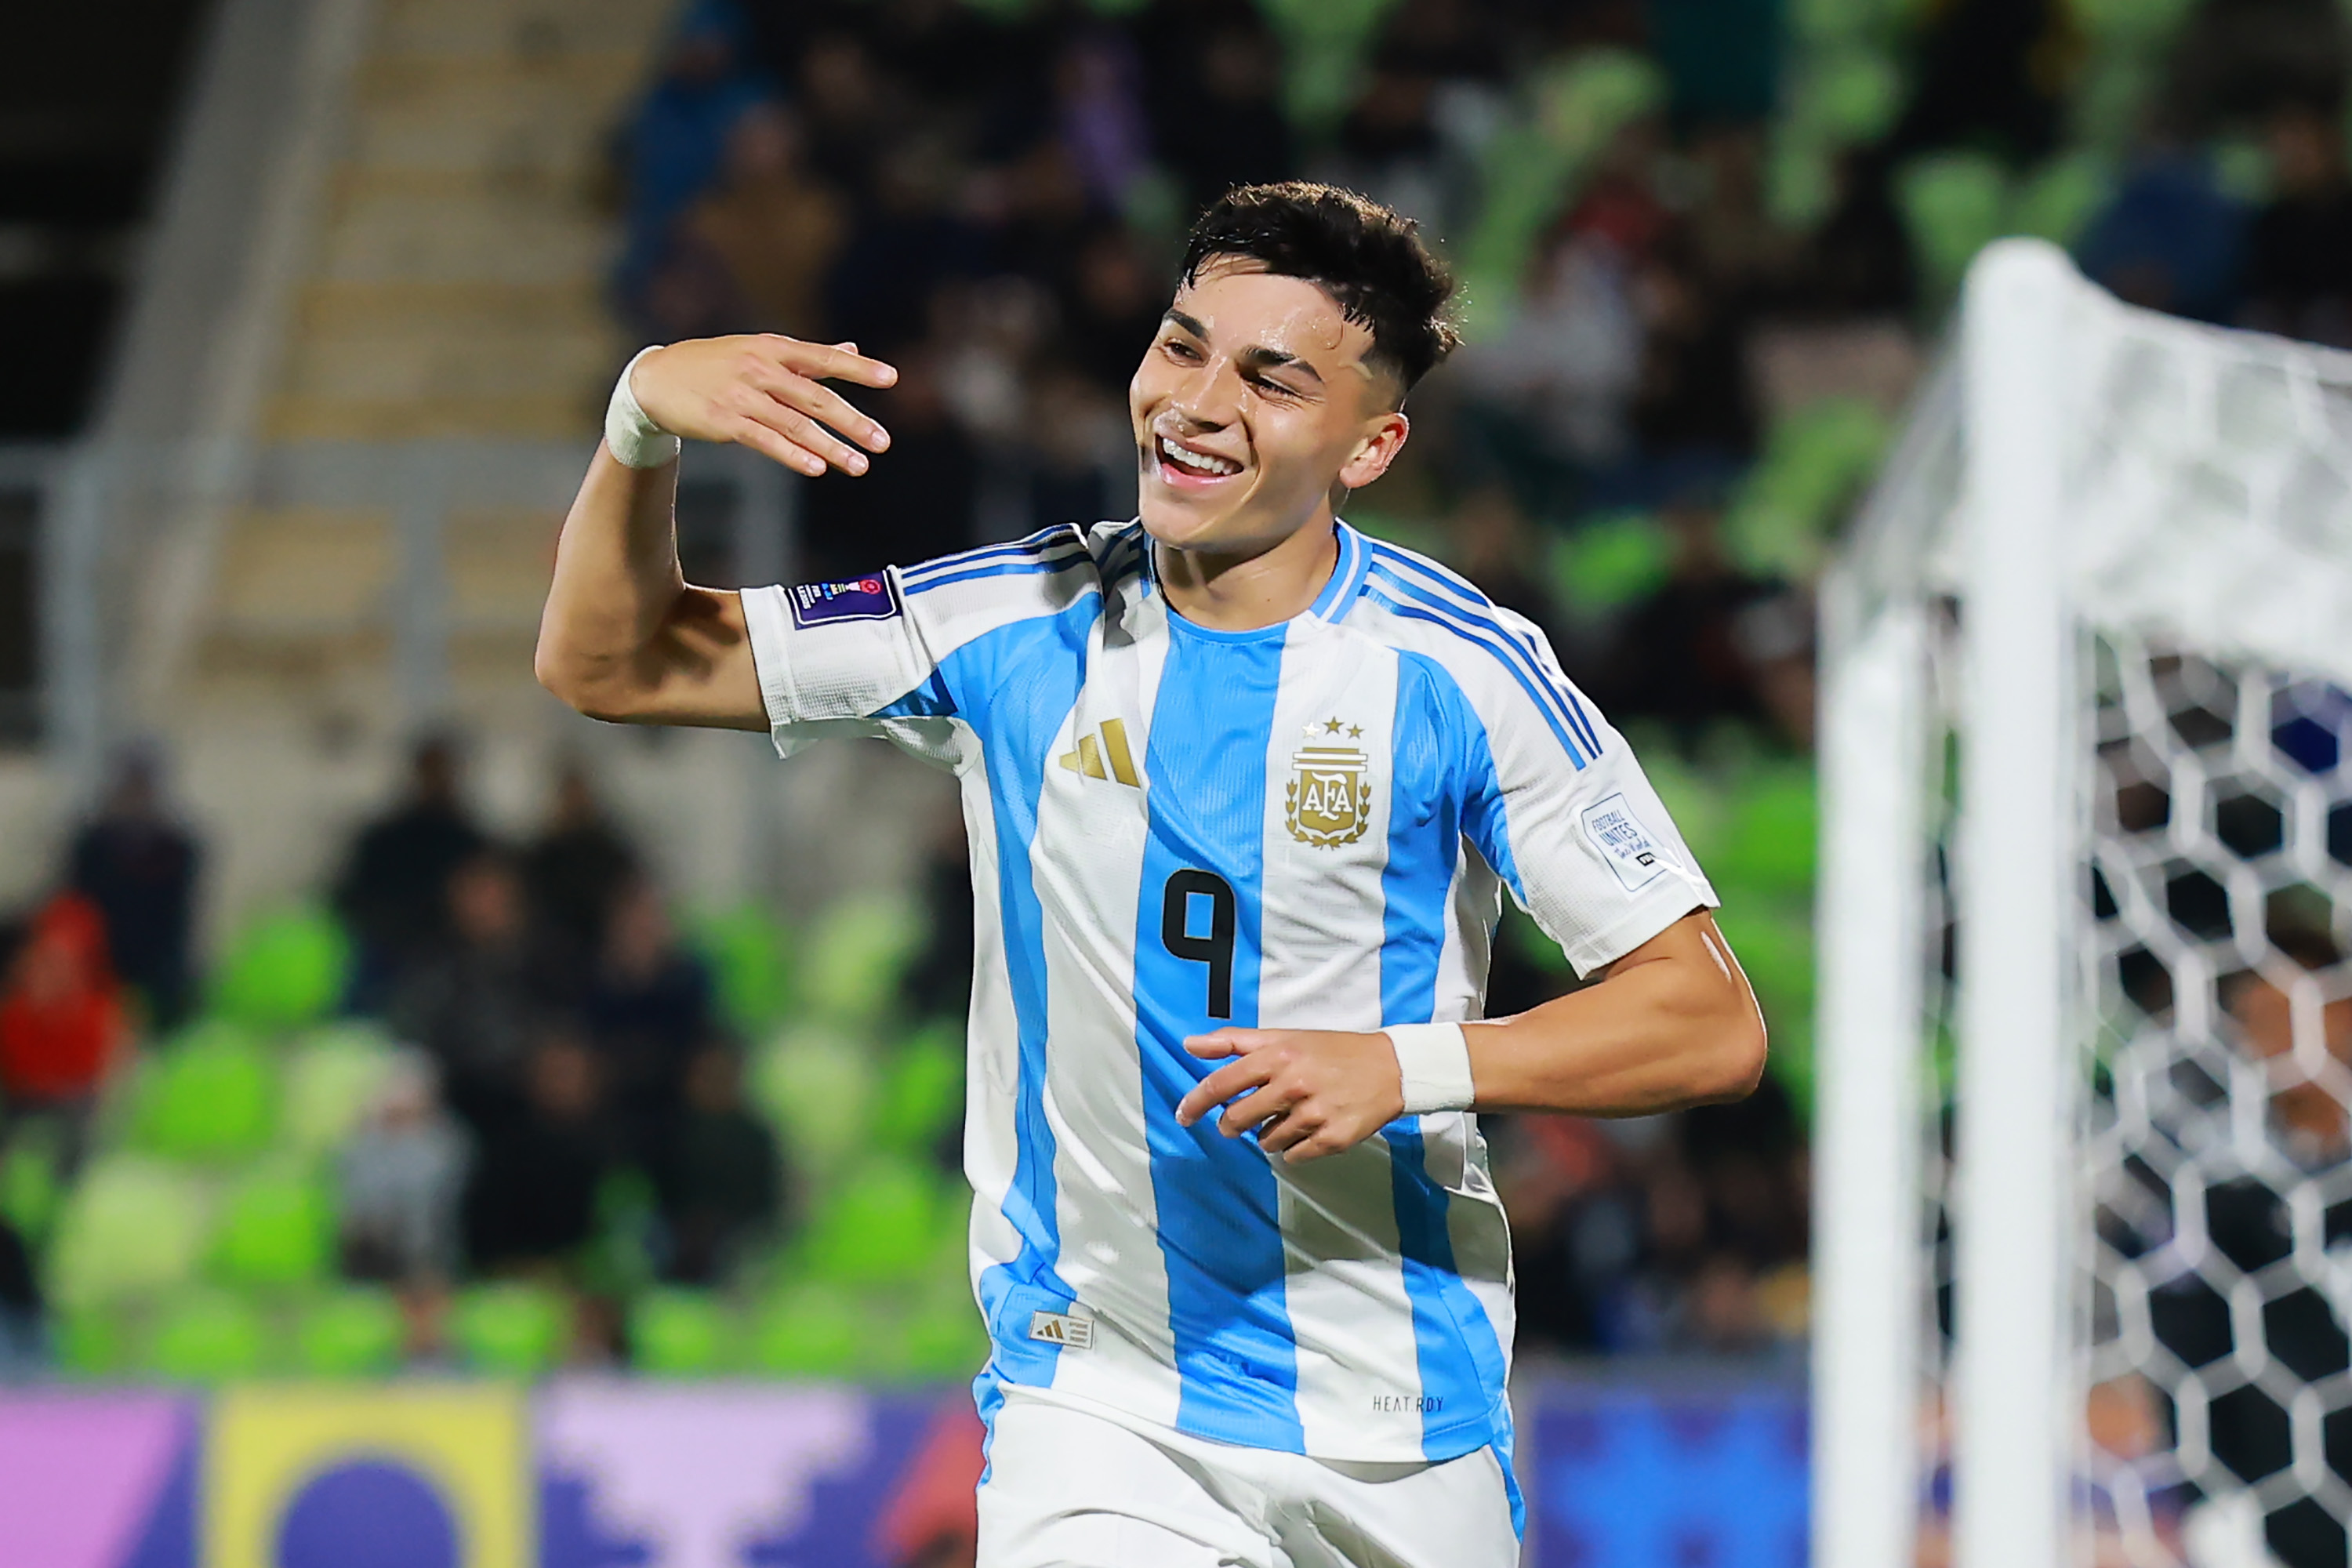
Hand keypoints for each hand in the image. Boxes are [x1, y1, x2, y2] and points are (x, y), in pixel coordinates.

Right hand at [630, 334, 898, 477]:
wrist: (656, 378)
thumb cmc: (716, 363)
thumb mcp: (759, 349)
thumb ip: (807, 355)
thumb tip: (851, 349)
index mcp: (773, 348)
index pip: (823, 357)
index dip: (858, 368)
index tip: (891, 378)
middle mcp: (761, 369)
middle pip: (816, 397)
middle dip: (852, 421)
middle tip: (883, 442)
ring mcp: (742, 396)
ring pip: (795, 424)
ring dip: (830, 447)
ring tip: (859, 466)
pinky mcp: (725, 422)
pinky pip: (765, 440)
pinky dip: (792, 455)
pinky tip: (816, 468)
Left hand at [1175, 1028, 1405, 1163]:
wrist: (1391, 1068)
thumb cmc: (1330, 1051)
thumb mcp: (1284, 1037)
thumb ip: (1234, 1041)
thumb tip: (1189, 1044)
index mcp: (1278, 1055)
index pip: (1223, 1084)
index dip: (1196, 1102)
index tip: (1183, 1116)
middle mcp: (1294, 1084)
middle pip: (1238, 1119)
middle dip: (1231, 1124)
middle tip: (1237, 1122)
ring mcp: (1314, 1114)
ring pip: (1266, 1141)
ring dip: (1268, 1134)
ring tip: (1288, 1118)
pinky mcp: (1333, 1139)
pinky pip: (1293, 1156)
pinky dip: (1293, 1148)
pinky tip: (1307, 1131)